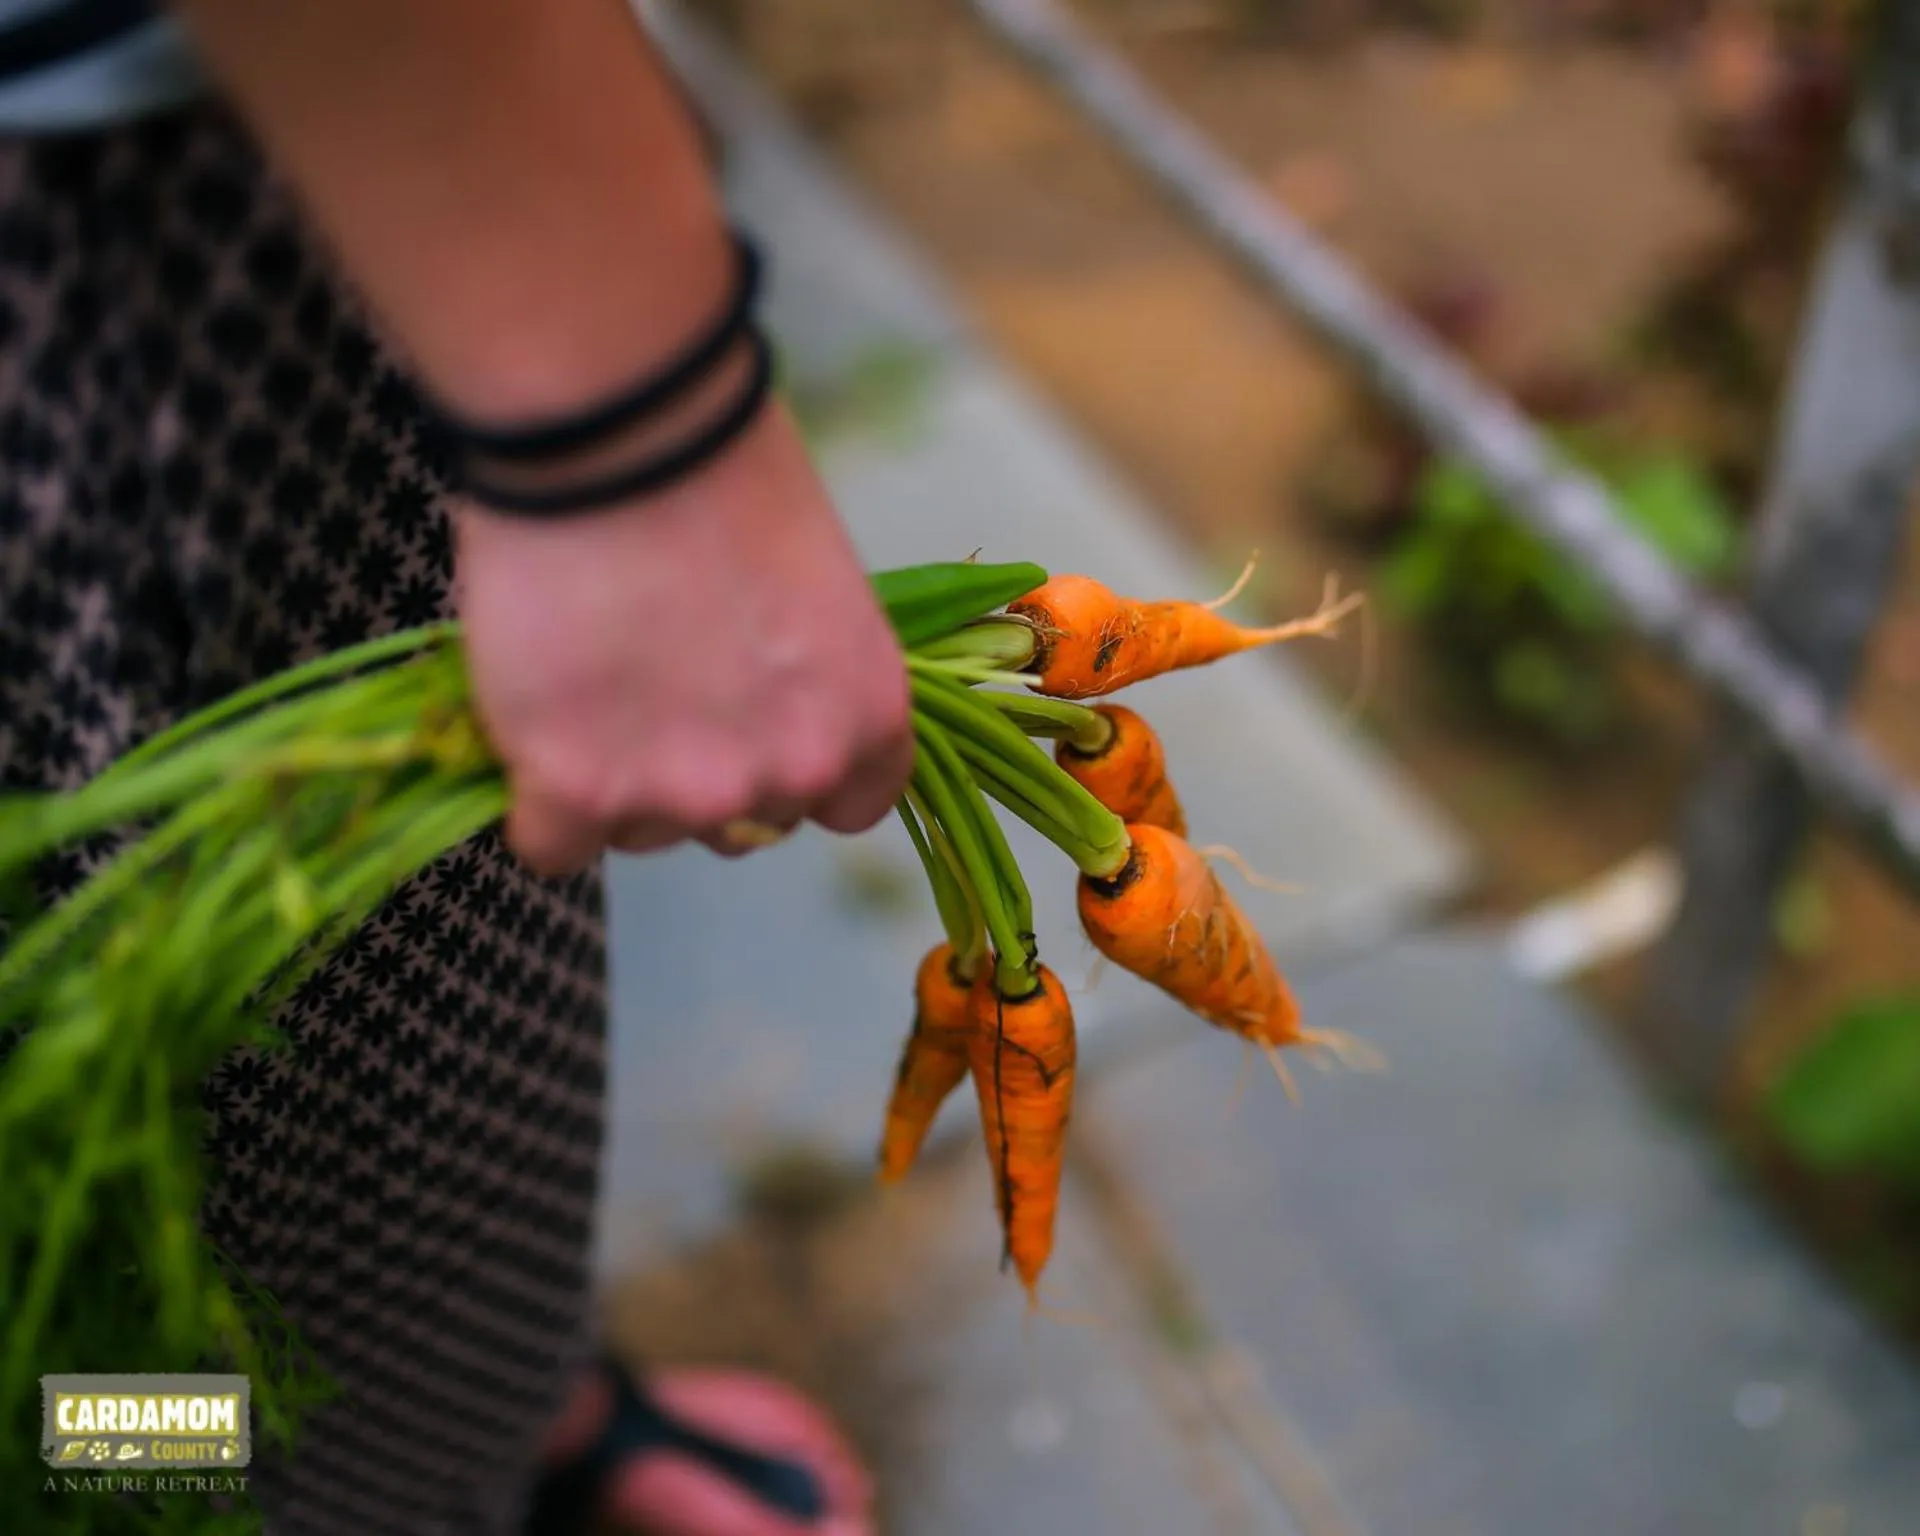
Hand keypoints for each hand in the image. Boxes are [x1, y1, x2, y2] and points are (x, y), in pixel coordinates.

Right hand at [454, 404, 913, 875]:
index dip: (793, 769)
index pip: (852, 804)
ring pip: (642, 832)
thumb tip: (750, 698)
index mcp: (867, 715)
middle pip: (742, 824)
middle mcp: (792, 772)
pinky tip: (531, 730)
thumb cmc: (722, 465)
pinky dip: (536, 802)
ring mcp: (686, 791)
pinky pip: (552, 846)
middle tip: (649, 684)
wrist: (622, 433)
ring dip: (613, 780)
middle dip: (699, 770)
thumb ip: (798, 671)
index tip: (753, 732)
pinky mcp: (580, 792)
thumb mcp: (814, 580)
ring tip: (585, 678)